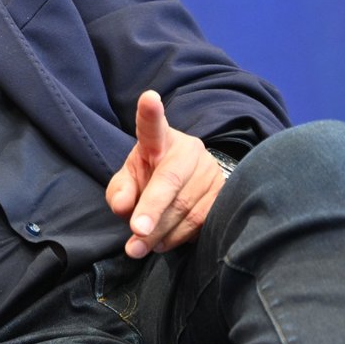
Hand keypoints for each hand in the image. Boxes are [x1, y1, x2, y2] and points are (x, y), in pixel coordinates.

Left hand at [105, 90, 225, 258]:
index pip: (153, 126)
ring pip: (185, 207)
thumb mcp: (129, 180)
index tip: (149, 98)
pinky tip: (163, 242)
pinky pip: (201, 222)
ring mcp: (210, 171)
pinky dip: (178, 238)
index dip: (150, 113)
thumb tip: (123, 207)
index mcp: (160, 140)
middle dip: (152, 209)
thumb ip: (120, 191)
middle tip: (136, 233)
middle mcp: (188, 151)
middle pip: (170, 180)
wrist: (186, 183)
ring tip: (140, 245)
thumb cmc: (150, 177)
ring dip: (160, 232)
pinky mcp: (224, 194)